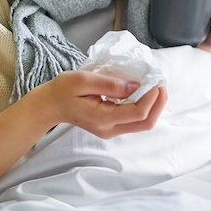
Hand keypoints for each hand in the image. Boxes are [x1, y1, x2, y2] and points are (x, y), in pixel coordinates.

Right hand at [22, 70, 166, 138]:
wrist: (49, 106)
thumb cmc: (62, 91)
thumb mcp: (84, 80)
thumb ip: (110, 84)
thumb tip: (135, 86)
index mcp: (103, 118)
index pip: (138, 113)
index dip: (152, 97)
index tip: (155, 80)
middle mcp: (110, 129)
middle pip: (146, 123)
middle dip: (158, 103)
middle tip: (161, 83)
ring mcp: (111, 130)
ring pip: (142, 124)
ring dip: (153, 105)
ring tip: (154, 85)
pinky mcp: (111, 127)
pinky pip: (134, 120)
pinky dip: (144, 106)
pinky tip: (143, 91)